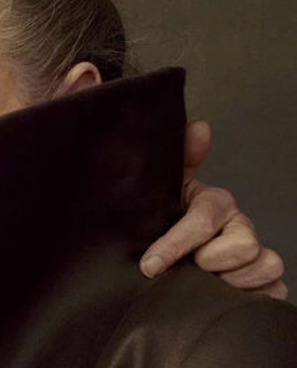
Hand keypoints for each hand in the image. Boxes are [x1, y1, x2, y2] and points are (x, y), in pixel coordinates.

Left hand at [138, 121, 286, 298]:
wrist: (170, 251)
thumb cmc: (168, 217)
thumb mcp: (164, 189)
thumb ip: (180, 158)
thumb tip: (200, 128)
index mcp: (217, 203)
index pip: (203, 222)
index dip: (175, 244)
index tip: (150, 264)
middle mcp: (241, 227)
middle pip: (244, 246)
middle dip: (209, 262)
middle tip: (187, 266)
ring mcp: (257, 254)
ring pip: (265, 267)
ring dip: (229, 282)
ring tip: (204, 280)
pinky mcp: (267, 281)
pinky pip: (275, 291)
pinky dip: (252, 296)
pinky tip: (225, 293)